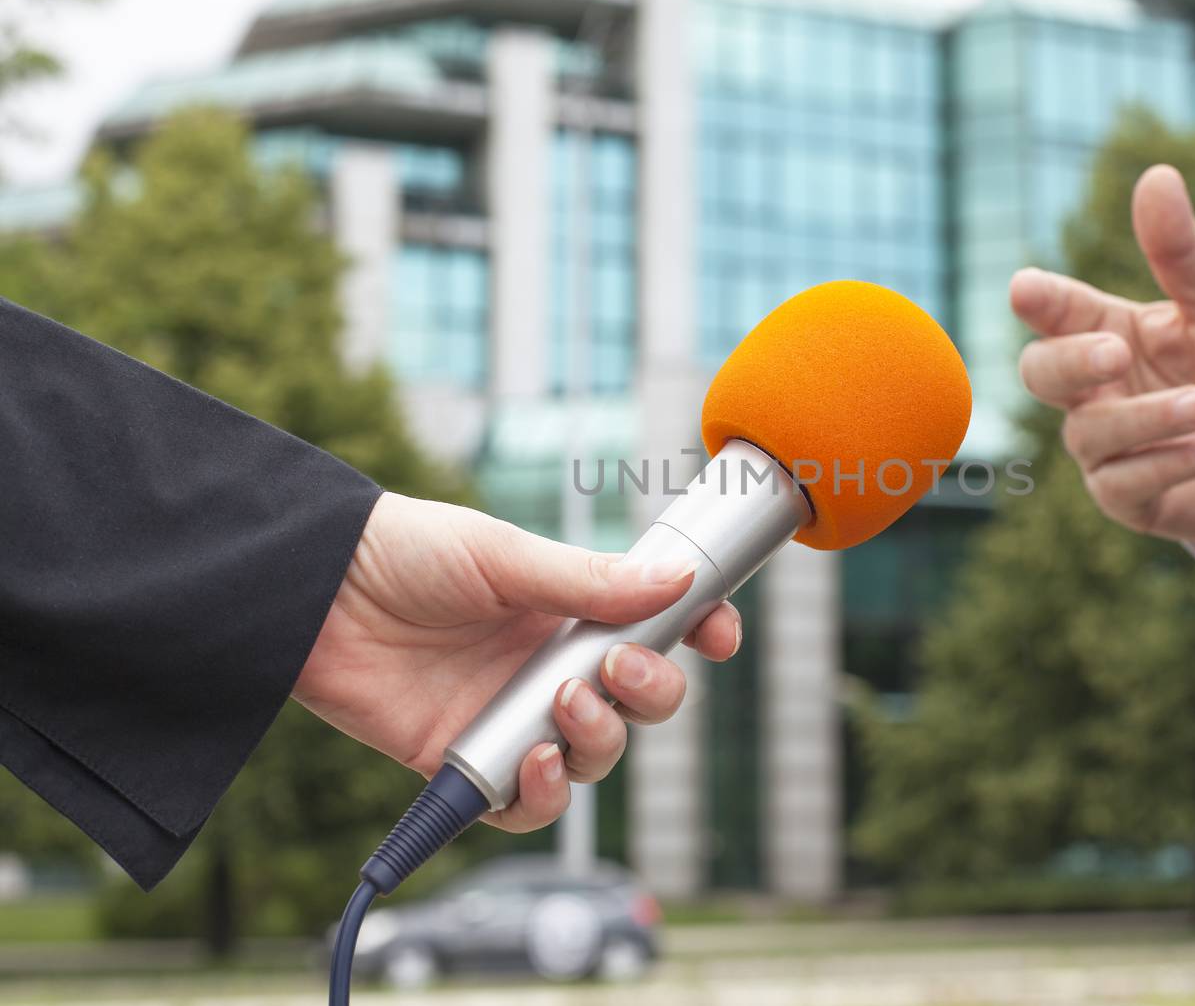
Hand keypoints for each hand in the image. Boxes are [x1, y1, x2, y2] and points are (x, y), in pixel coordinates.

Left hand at [293, 492, 740, 831]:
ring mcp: (514, 717)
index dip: (697, 634)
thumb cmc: (406, 552)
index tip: (718, 633)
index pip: (656, 629)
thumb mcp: (503, 555)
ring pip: (595, 758)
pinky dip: (543, 794)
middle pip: (640, 704)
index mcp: (570, 609)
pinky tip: (532, 761)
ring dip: (599, 739)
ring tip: (561, 703)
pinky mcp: (468, 762)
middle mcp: (551, 667)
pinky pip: (527, 803)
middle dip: (652, 692)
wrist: (315, 592)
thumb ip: (587, 580)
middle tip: (616, 665)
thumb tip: (676, 580)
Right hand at [1012, 165, 1194, 543]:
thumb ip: (1182, 251)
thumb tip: (1157, 174)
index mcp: (1106, 331)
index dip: (1038, 301)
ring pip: (1088, 433)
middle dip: (1071, 362)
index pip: (1056, 312)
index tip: (1027, 288)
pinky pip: (1120, 484)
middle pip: (1040, 373)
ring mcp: (1104, 447)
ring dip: (1148, 418)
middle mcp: (1094, 390)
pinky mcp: (1126, 498)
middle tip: (1117, 352)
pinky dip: (1165, 463)